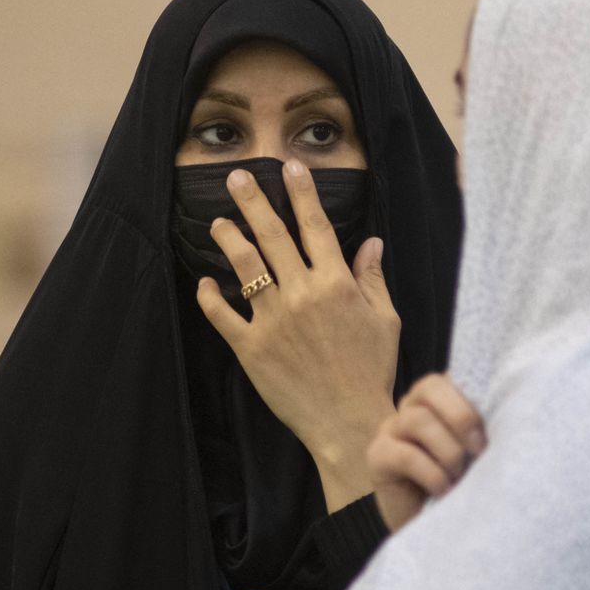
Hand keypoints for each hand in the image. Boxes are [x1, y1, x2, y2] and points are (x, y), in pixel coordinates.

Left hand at [196, 158, 399, 510]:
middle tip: (236, 177)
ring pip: (245, 268)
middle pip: (273, 236)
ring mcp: (274, 321)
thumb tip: (371, 243)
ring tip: (217, 222)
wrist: (349, 422)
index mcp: (337, 284)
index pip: (316, 226)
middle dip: (253, 201)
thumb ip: (372, 279)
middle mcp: (303, 295)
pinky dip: (211, 297)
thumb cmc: (372, 370)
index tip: (290, 167)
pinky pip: (223, 316)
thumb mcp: (385, 321)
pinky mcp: (252, 348)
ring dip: (230, 239)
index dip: (302, 193)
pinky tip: (204, 281)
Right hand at [369, 374, 485, 531]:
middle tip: (479, 450)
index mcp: (437, 398)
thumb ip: (482, 428)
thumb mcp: (475, 450)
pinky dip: (431, 473)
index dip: (471, 399)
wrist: (430, 525)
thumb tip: (511, 416)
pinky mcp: (377, 456)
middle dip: (460, 417)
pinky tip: (444, 490)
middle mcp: (411, 405)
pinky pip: (405, 455)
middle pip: (429, 387)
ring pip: (417, 420)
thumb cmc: (460, 481)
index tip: (493, 429)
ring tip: (460, 476)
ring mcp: (390, 429)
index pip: (448, 377)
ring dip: (447, 450)